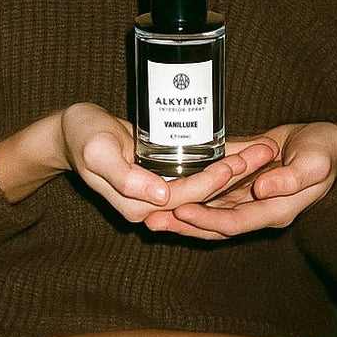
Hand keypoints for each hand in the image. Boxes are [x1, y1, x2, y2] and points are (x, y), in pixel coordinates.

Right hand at [59, 103, 278, 225]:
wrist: (70, 132)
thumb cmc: (80, 135)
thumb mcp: (95, 152)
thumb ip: (124, 177)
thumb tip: (160, 196)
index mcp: (138, 204)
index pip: (185, 197)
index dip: (212, 182)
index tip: (236, 164)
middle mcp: (154, 203)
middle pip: (203, 193)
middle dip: (237, 174)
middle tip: (266, 152)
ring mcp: (160, 191)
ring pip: (207, 184)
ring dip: (237, 169)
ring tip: (266, 149)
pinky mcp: (165, 177)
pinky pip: (200, 172)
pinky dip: (222, 160)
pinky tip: (246, 147)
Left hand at [143, 122, 336, 239]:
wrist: (328, 146)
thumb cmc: (325, 153)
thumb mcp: (315, 162)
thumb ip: (293, 178)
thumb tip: (264, 188)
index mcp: (275, 210)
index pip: (233, 222)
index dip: (205, 218)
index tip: (180, 211)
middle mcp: (258, 211)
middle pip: (213, 226)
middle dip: (182, 225)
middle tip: (150, 220)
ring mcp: (248, 202)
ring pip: (207, 215)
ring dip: (179, 216)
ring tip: (148, 215)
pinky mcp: (241, 188)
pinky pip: (211, 199)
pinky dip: (190, 199)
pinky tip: (166, 196)